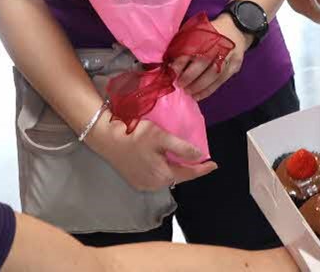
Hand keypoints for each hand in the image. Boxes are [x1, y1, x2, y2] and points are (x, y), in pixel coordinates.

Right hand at [85, 113, 216, 190]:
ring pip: (165, 178)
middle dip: (189, 169)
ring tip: (183, 159)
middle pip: (177, 177)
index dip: (202, 169)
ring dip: (175, 169)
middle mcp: (154, 185)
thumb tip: (200, 156)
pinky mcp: (133, 180)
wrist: (106, 138)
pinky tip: (163, 161)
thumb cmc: (135, 135)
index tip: (214, 164)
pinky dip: (163, 170)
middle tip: (198, 160)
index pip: (189, 174)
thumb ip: (182, 148)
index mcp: (163, 175)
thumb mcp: (162, 137)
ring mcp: (142, 184)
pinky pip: (154, 177)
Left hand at [170, 14, 246, 101]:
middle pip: (203, 62)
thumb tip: (170, 63)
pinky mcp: (234, 65)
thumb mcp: (195, 31)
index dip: (180, 62)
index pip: (191, 48)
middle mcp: (218, 44)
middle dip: (189, 76)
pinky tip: (199, 95)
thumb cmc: (209, 32)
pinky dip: (209, 90)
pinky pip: (221, 81)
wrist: (235, 28)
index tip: (171, 72)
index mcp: (205, 34)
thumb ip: (183, 45)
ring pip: (213, 74)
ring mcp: (228, 56)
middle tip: (180, 84)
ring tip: (189, 92)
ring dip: (199, 86)